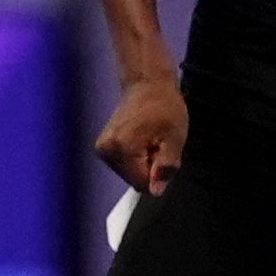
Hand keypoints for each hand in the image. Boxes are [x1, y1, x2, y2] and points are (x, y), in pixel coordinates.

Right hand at [93, 76, 188, 193]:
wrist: (147, 84)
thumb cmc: (165, 107)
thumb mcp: (174, 138)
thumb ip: (166, 167)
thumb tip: (155, 191)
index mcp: (122, 148)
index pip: (142, 183)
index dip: (157, 172)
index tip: (162, 150)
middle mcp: (106, 151)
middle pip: (133, 180)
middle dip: (149, 168)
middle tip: (157, 142)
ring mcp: (101, 150)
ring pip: (128, 174)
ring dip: (142, 163)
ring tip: (150, 139)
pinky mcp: (102, 148)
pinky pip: (123, 165)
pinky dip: (134, 158)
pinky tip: (140, 139)